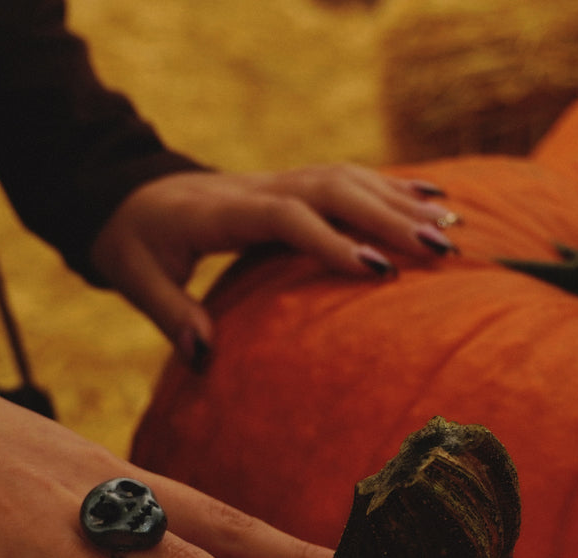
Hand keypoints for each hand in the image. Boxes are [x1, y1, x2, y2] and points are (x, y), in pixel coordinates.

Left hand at [88, 165, 460, 368]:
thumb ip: (171, 316)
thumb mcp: (137, 281)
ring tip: (450, 231)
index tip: (374, 269)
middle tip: (438, 249)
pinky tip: (434, 202)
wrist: (127, 196)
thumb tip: (205, 359)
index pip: (285, 216)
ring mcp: (276, 180)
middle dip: (387, 217)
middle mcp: (256, 188)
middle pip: (330, 189)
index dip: (330, 239)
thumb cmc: (135, 245)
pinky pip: (346, 178)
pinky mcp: (290, 184)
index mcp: (220, 212)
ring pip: (346, 179)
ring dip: (400, 202)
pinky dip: (391, 188)